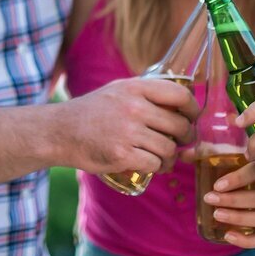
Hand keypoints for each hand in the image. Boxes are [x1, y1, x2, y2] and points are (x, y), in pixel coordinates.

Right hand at [57, 77, 198, 174]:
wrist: (61, 131)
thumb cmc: (92, 111)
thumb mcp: (118, 89)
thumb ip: (145, 92)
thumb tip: (180, 99)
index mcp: (135, 88)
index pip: (180, 95)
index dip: (193, 109)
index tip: (193, 117)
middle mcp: (134, 107)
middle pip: (179, 125)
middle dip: (186, 137)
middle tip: (181, 141)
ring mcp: (128, 132)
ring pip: (169, 148)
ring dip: (171, 157)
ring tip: (165, 158)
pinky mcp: (122, 155)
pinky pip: (155, 164)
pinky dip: (158, 168)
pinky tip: (154, 166)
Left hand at [200, 158, 254, 248]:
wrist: (249, 193)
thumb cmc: (233, 174)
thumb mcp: (222, 162)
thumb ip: (204, 156)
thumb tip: (183, 154)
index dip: (238, 179)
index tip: (217, 185)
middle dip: (234, 200)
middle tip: (210, 199)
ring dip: (240, 218)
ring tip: (217, 215)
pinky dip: (248, 240)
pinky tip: (228, 236)